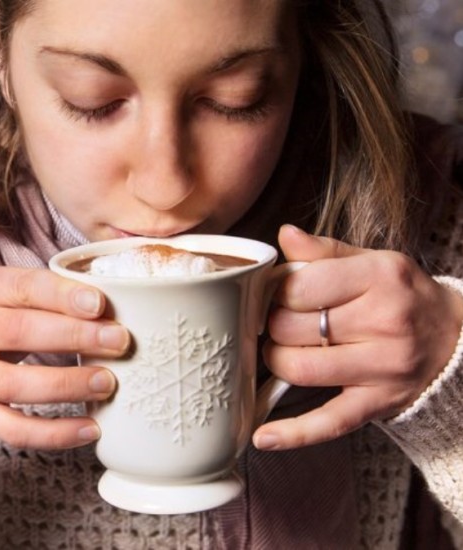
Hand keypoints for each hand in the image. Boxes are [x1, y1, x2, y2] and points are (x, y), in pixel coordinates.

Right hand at [0, 264, 129, 449]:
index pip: (20, 287)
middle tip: (119, 341)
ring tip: (106, 383)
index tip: (100, 304)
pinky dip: (53, 433)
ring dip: (66, 385)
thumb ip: (39, 294)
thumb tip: (107, 307)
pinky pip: (12, 429)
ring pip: (14, 385)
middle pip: (17, 332)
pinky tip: (88, 430)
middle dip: (73, 336)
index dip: (61, 295)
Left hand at [254, 225, 462, 450]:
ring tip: (283, 351)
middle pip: (291, 328)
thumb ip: (325, 251)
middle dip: (273, 326)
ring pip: (299, 369)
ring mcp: (383, 367)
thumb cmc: (401, 296)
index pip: (300, 286)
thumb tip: (285, 236)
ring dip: (277, 361)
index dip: (276, 292)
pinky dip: (292, 433)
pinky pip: (329, 422)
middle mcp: (385, 322)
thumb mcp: (372, 262)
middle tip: (280, 324)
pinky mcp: (378, 404)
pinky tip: (262, 436)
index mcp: (379, 278)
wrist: (457, 339)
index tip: (277, 296)